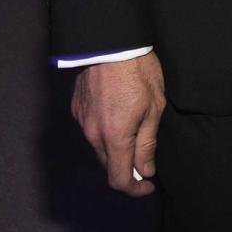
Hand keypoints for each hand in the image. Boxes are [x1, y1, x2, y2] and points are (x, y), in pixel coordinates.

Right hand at [71, 54, 165, 195]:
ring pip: (99, 148)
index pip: (119, 179)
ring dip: (116, 150)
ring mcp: (82, 121)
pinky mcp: (77, 108)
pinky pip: (91, 130)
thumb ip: (147, 143)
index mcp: (114, 137)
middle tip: (147, 160)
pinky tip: (120, 116)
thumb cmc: (137, 71)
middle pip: (108, 165)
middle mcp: (93, 134)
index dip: (135, 189)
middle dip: (127, 169)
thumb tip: (146, 170)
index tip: (149, 185)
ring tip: (136, 133)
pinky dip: (106, 133)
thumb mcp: (154, 107)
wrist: (110, 42)